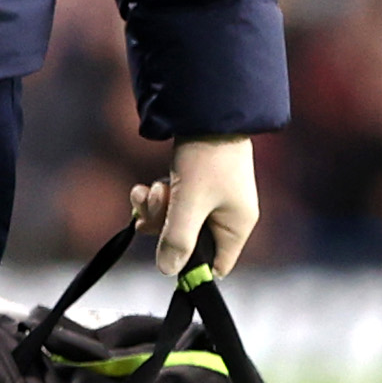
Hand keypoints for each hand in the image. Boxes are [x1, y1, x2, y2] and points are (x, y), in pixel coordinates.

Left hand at [133, 135, 259, 278]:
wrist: (205, 112)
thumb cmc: (206, 160)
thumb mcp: (189, 204)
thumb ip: (177, 240)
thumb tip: (167, 270)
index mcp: (236, 227)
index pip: (217, 266)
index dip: (191, 268)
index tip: (166, 258)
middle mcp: (226, 216)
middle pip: (188, 243)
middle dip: (163, 228)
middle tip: (150, 212)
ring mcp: (211, 200)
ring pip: (175, 221)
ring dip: (155, 209)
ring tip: (148, 190)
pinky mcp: (195, 184)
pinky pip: (171, 203)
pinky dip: (156, 197)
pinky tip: (144, 187)